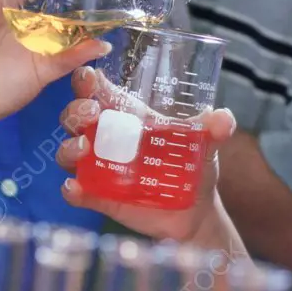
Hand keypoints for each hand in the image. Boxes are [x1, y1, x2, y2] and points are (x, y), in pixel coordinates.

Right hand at [56, 65, 235, 242]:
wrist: (195, 213)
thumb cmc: (194, 167)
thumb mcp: (206, 144)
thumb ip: (214, 129)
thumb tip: (224, 119)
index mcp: (129, 117)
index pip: (99, 91)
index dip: (87, 80)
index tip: (88, 76)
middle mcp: (107, 138)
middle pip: (75, 115)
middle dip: (75, 110)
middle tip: (91, 114)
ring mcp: (99, 168)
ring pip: (67, 150)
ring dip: (69, 146)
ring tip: (85, 149)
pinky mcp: (99, 196)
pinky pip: (76, 191)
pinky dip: (72, 189)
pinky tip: (75, 187)